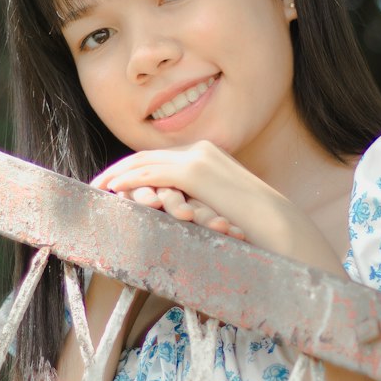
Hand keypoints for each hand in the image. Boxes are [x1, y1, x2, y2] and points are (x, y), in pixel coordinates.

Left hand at [93, 142, 342, 273]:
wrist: (284, 229)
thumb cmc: (259, 229)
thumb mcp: (224, 213)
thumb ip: (202, 207)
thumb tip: (185, 218)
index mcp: (210, 159)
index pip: (162, 160)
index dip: (135, 171)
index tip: (114, 186)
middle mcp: (202, 151)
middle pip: (148, 156)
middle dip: (120, 170)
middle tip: (96, 185)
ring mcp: (199, 159)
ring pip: (145, 161)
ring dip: (118, 174)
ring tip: (98, 188)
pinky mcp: (195, 172)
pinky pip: (152, 172)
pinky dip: (129, 179)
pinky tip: (112, 190)